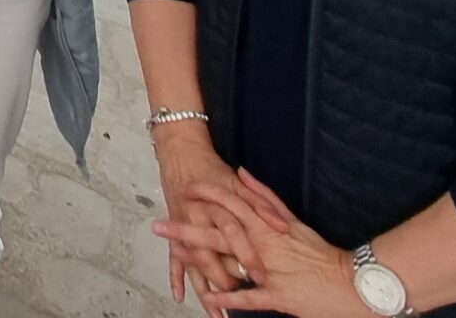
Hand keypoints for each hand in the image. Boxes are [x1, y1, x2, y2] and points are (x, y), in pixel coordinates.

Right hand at [147, 126, 260, 310]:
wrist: (181, 153)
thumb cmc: (213, 169)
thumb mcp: (239, 184)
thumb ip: (262, 203)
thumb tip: (282, 225)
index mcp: (218, 205)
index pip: (234, 233)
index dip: (247, 255)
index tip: (260, 276)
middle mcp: (199, 217)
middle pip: (211, 251)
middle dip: (224, 275)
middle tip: (238, 293)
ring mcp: (184, 226)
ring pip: (193, 260)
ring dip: (204, 285)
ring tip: (213, 310)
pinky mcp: (175, 231)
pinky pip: (173, 258)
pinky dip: (176, 277)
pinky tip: (180, 296)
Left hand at [174, 173, 357, 316]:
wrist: (349, 282)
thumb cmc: (320, 252)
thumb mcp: (294, 221)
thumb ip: (265, 197)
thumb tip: (242, 172)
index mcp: (267, 226)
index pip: (232, 203)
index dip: (207, 194)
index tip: (184, 187)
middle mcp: (264, 245)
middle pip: (218, 233)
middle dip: (185, 229)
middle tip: (158, 226)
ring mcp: (269, 271)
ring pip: (227, 263)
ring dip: (198, 261)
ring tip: (174, 255)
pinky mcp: (277, 296)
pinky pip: (248, 296)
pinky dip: (228, 296)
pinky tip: (209, 295)